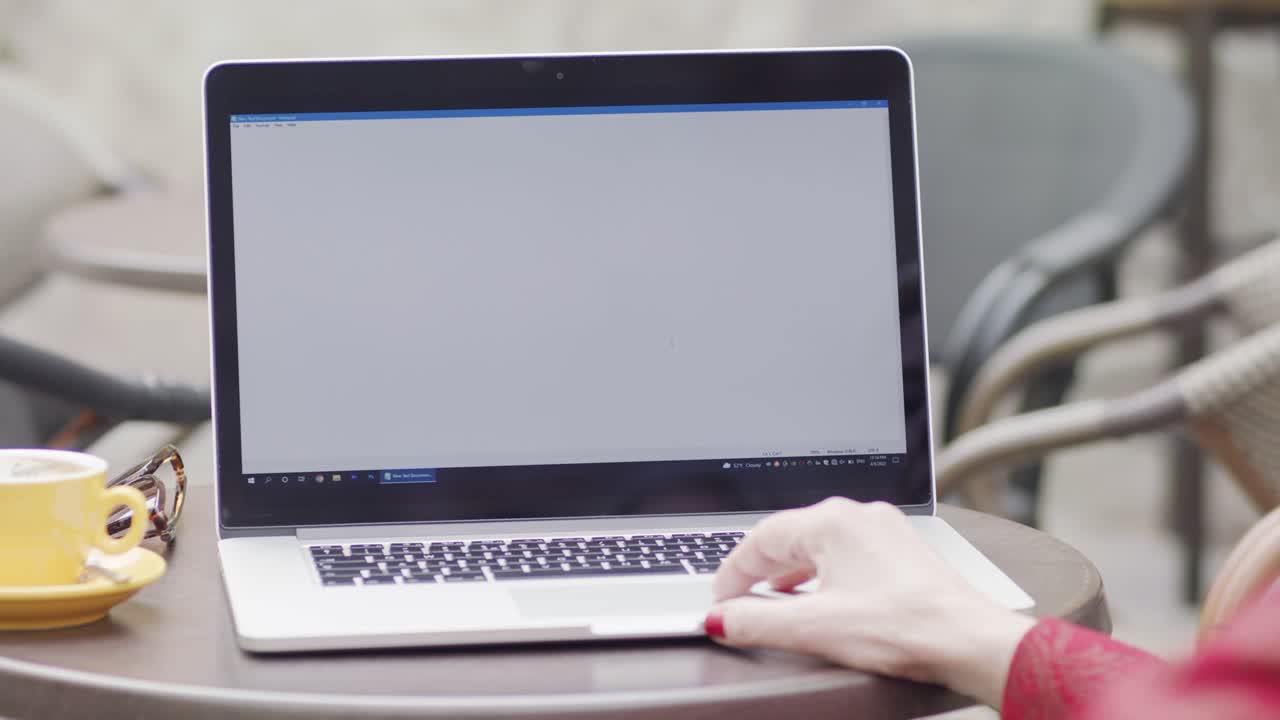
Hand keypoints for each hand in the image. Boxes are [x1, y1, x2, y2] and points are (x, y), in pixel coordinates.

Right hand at [708, 497, 1035, 706]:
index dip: (732, 572)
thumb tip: (720, 619)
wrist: (971, 640)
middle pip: (788, 536)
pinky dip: (820, 574)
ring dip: (789, 572)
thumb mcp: (815, 628)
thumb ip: (757, 622)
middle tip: (737, 600)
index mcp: (833, 521)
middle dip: (758, 570)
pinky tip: (819, 597)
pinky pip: (845, 553)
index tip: (719, 600)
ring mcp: (883, 530)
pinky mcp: (900, 551)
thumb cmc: (907, 628)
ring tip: (773, 600)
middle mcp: (858, 515)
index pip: (760, 538)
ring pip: (818, 544)